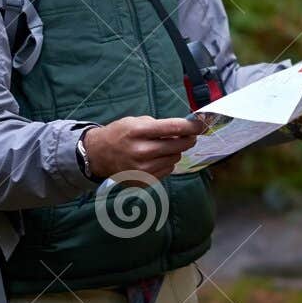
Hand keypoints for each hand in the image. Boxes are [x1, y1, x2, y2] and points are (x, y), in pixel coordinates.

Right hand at [82, 115, 200, 180]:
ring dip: (174, 152)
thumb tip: (184, 130)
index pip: (173, 128)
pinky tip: (155, 159)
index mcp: (139, 132)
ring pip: (175, 158)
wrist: (99, 155)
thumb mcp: (135, 122)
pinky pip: (168, 170)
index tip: (202, 125)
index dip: (192, 126)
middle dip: (187, 139)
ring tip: (162, 148)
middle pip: (178, 146)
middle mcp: (142, 152)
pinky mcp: (144, 181)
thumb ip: (159, 126)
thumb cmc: (120, 134)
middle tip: (188, 136)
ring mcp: (143, 169)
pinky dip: (166, 163)